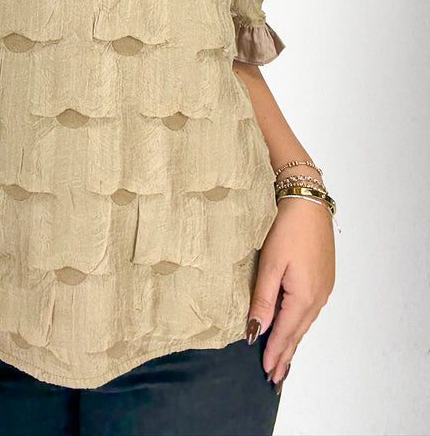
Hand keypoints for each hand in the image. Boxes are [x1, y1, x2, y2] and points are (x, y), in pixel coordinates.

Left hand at [247, 197, 334, 385]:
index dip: (275, 353)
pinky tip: (293, 326)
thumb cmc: (287, 229)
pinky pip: (310, 310)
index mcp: (303, 297)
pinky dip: (299, 323)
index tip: (266, 372)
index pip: (285, 333)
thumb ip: (263, 300)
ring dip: (292, 340)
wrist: (308, 203)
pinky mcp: (323, 279)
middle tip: (274, 376)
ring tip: (282, 358)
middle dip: (285, 354)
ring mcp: (323, 288)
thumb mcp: (270, 265)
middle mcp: (318, 297)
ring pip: (304, 322)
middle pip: (298, 332)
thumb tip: (256, 330)